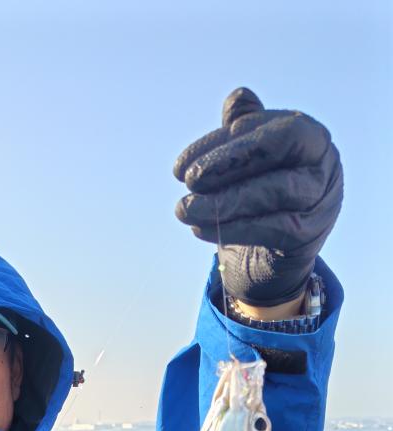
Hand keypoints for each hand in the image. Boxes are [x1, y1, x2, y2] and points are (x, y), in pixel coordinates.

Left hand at [173, 87, 342, 305]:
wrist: (274, 255)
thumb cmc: (259, 197)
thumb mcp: (252, 161)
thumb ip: (246, 129)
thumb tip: (238, 98)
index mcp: (311, 137)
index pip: (272, 128)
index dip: (227, 140)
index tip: (184, 163)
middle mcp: (323, 164)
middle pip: (278, 151)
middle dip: (227, 163)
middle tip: (187, 179)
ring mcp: (320, 201)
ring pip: (273, 190)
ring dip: (223, 200)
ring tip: (184, 209)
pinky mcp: (307, 236)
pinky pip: (269, 228)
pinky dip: (231, 227)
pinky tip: (199, 229)